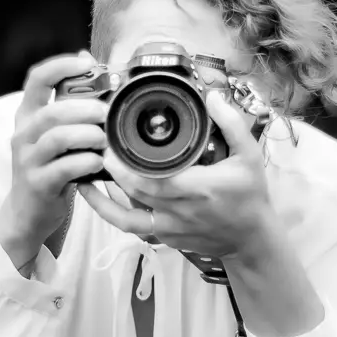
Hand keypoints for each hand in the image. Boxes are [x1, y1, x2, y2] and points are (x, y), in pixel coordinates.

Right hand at [0, 51, 107, 267]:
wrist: (27, 213)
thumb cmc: (50, 168)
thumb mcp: (54, 135)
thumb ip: (69, 106)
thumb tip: (89, 63)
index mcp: (27, 116)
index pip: (36, 79)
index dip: (60, 65)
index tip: (86, 63)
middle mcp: (23, 135)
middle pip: (52, 111)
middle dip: (85, 109)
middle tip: (106, 114)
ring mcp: (28, 160)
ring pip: (57, 138)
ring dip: (88, 135)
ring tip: (104, 140)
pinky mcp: (38, 184)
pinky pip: (64, 168)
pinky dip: (86, 161)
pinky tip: (98, 162)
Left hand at [78, 92, 271, 258]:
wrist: (251, 239)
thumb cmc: (250, 197)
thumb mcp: (250, 156)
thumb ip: (232, 124)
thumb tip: (213, 97)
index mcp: (199, 188)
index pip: (154, 179)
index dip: (126, 167)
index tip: (111, 147)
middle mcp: (180, 211)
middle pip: (134, 194)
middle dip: (111, 173)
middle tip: (98, 151)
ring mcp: (171, 229)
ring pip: (126, 218)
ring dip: (103, 202)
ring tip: (85, 181)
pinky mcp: (166, 239)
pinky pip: (134, 228)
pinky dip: (116, 214)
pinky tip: (103, 199)